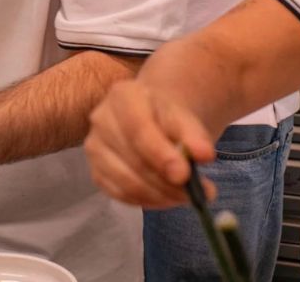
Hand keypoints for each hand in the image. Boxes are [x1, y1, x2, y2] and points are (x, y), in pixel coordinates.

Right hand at [84, 79, 216, 207]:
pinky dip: (147, 202)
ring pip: (126, 182)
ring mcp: (95, 148)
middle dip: (166, 182)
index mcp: (123, 97)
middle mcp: (102, 120)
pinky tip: (167, 198)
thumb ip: (194, 135)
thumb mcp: (184, 118)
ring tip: (186, 197)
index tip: (184, 175)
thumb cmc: (166, 117)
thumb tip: (204, 155)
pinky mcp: (96, 172)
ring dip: (160, 196)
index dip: (160, 155)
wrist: (150, 117)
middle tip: (196, 193)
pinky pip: (121, 195)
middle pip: (133, 159)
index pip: (138, 129)